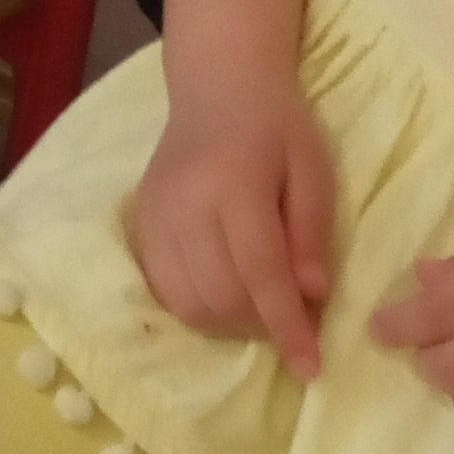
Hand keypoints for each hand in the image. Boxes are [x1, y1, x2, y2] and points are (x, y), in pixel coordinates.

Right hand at [128, 79, 336, 376]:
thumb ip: (313, 231)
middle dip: (262, 324)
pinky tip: (226, 294)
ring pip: (188, 303)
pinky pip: (164, 290)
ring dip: (230, 323)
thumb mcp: (313, 166)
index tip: (311, 367)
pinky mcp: (140, 224)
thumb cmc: (277, 125)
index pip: (261, 273)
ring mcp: (156, 215)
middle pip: (221, 296)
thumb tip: (312, 295)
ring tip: (261, 305)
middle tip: (294, 315)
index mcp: (235, 183)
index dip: (288, 327)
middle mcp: (186, 204)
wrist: (218, 86)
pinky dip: (199, 308)